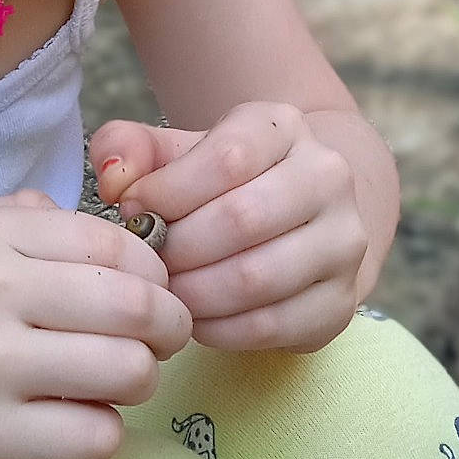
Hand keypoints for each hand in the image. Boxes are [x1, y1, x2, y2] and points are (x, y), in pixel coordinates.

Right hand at [0, 192, 191, 458]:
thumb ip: (18, 219)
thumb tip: (103, 221)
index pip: (112, 243)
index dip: (152, 273)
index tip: (153, 294)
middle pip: (135, 305)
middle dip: (168, 327)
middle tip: (160, 343)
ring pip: (128, 370)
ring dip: (137, 382)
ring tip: (110, 385)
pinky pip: (96, 435)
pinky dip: (100, 433)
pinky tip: (72, 425)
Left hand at [91, 104, 366, 352]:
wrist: (299, 217)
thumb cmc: (221, 183)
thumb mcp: (175, 152)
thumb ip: (129, 148)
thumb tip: (114, 176)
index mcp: (284, 128)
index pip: (228, 157)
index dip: (169, 191)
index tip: (132, 210)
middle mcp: (328, 177)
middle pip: (243, 219)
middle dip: (179, 248)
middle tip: (147, 263)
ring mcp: (343, 241)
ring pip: (257, 277)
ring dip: (195, 293)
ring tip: (166, 292)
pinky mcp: (341, 301)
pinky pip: (271, 325)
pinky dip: (220, 329)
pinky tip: (195, 318)